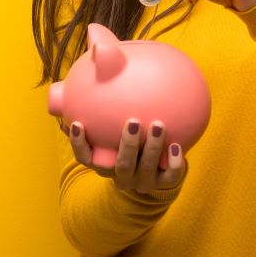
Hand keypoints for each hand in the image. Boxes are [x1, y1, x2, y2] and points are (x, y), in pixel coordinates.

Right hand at [59, 118, 186, 192]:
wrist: (154, 171)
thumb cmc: (127, 142)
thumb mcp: (111, 131)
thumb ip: (98, 113)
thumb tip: (90, 73)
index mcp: (104, 164)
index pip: (84, 158)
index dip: (79, 144)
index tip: (78, 124)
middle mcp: (122, 176)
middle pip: (122, 165)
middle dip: (128, 145)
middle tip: (133, 121)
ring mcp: (143, 181)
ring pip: (147, 168)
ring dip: (152, 148)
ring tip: (159, 124)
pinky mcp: (164, 183)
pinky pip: (171, 176)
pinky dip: (175, 162)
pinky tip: (177, 144)